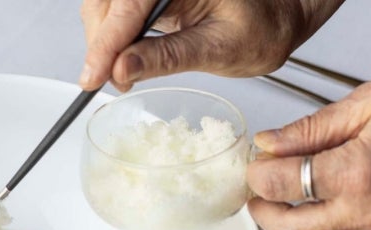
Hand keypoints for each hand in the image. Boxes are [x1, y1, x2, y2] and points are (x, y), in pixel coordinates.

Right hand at [79, 0, 343, 91]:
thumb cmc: (263, 27)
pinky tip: (121, 57)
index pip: (129, 7)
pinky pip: (114, 9)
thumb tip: (122, 70)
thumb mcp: (220, 48)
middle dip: (101, 43)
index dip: (105, 44)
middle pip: (107, 3)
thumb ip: (168, 58)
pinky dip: (111, 36)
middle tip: (105, 81)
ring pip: (104, 6)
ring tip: (117, 73)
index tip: (92, 78)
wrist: (278, 15)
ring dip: (103, 41)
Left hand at [247, 68, 370, 229]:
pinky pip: (356, 227)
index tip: (256, 165)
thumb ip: (311, 130)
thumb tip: (270, 145)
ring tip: (309, 176)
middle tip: (259, 193)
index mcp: (361, 173)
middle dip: (265, 214)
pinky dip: (341, 208)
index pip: (279, 186)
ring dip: (304, 210)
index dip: (257, 174)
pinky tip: (351, 183)